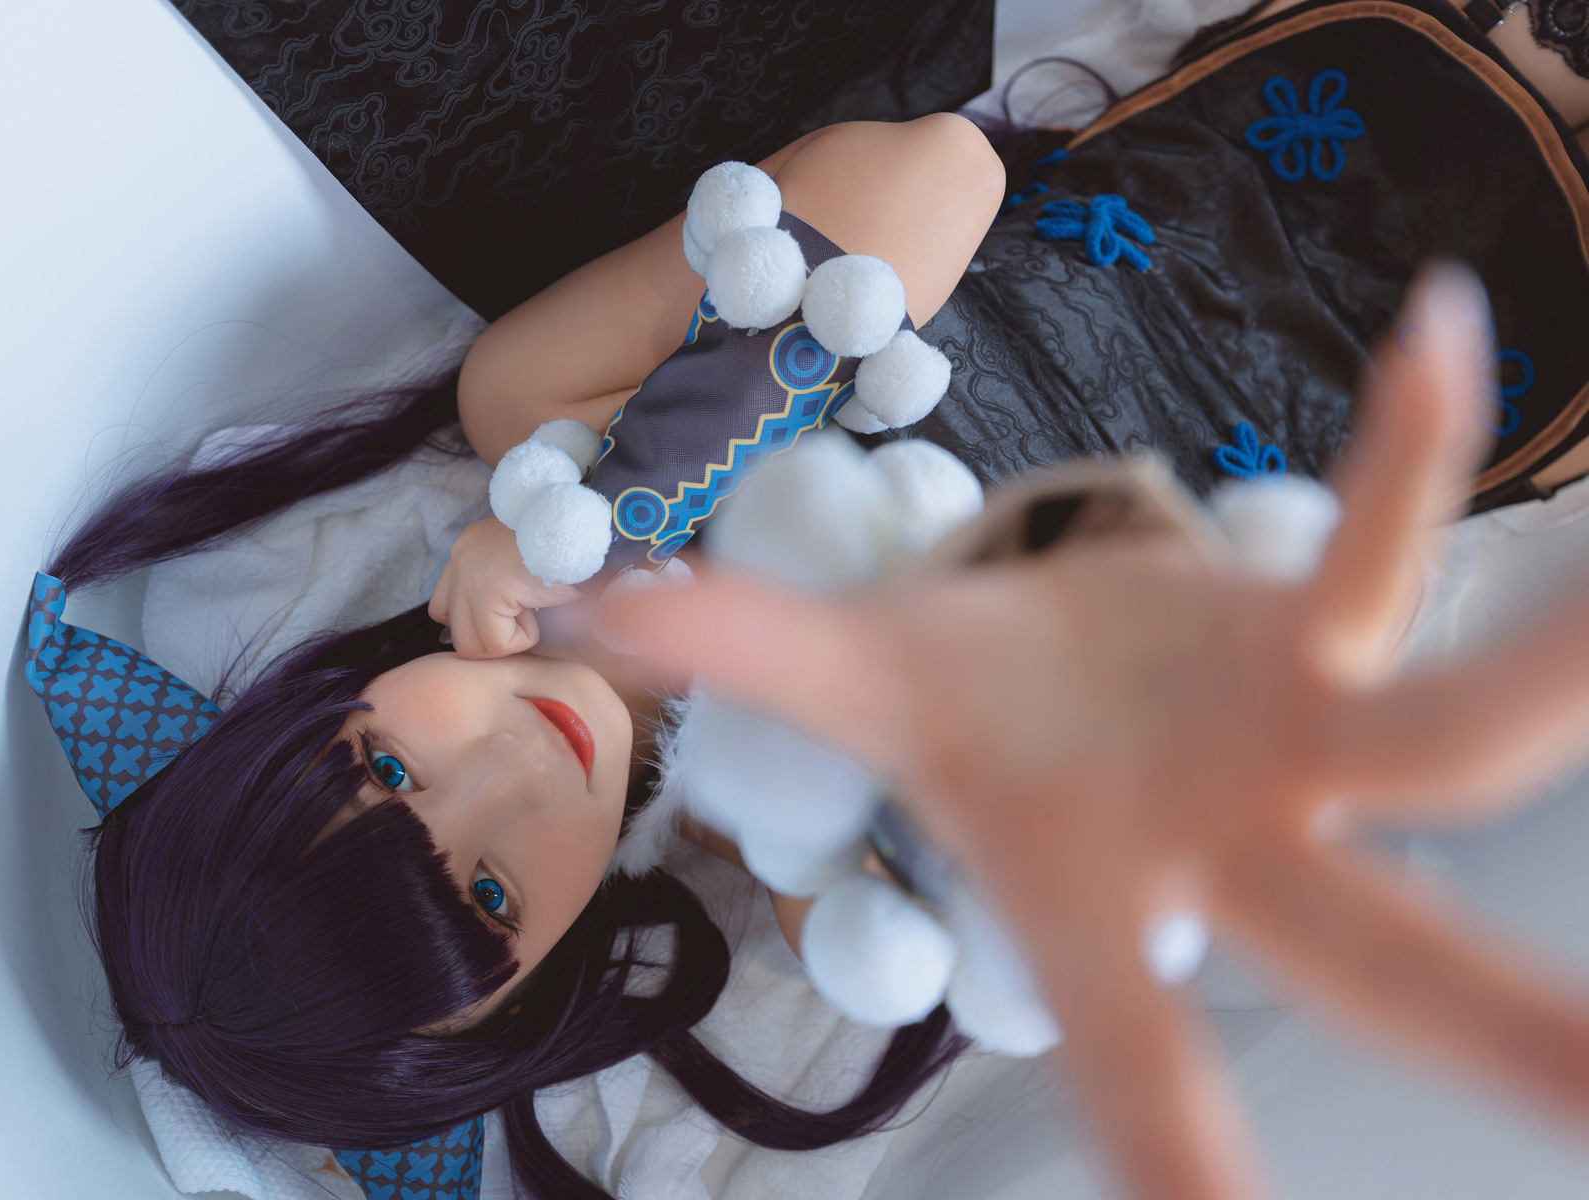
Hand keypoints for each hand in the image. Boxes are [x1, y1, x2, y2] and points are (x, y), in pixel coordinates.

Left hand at [428, 517, 581, 657]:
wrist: (588, 530)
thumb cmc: (567, 550)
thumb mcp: (520, 565)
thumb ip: (495, 592)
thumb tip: (479, 639)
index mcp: (468, 546)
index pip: (442, 606)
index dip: (475, 623)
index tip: (510, 613)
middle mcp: (460, 556)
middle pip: (453, 630)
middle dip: (491, 636)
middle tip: (526, 612)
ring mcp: (469, 574)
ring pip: (470, 645)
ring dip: (507, 639)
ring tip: (533, 611)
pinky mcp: (488, 592)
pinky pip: (498, 644)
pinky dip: (524, 638)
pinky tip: (540, 610)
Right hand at [598, 265, 1588, 1198]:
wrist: (1057, 658)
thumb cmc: (960, 708)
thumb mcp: (850, 683)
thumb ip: (735, 645)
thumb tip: (583, 605)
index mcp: (1090, 893)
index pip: (1136, 1047)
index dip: (1180, 1152)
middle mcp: (1230, 849)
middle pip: (1374, 949)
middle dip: (1501, 1027)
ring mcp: (1306, 745)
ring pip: (1452, 734)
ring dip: (1560, 670)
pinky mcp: (1332, 634)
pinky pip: (1370, 536)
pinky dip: (1399, 445)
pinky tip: (1429, 329)